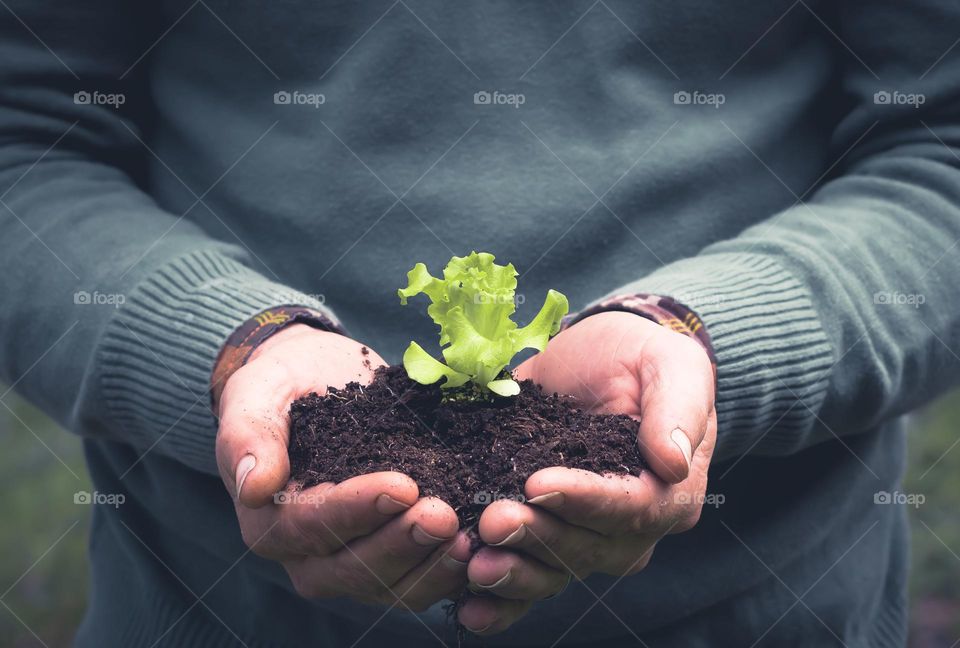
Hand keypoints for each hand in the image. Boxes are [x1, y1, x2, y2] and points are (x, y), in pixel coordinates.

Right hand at [215, 324, 470, 610]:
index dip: (356, 511)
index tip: (402, 486)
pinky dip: (447, 570)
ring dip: (430, 565)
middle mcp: (307, 556)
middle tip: (443, 515)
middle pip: (352, 568)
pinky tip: (478, 545)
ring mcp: (350, 563)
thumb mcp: (256, 395)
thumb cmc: (282, 387)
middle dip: (400, 544)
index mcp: (269, 522)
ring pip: (390, 585)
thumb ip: (248, 436)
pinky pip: (417, 580)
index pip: (311, 526)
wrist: (316, 382)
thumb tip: (253, 485)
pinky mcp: (390, 558)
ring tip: (468, 535)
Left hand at [457, 312, 715, 633]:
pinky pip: (531, 574)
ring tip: (474, 565)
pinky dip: (502, 600)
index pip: (634, 507)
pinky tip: (468, 609)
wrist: (599, 356)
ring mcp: (586, 535)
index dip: (587, 501)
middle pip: (589, 547)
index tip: (539, 484)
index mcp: (670, 492)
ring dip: (515, 573)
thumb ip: (678, 409)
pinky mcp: (547, 530)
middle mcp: (631, 527)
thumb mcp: (671, 365)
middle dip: (539, 538)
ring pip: (556, 570)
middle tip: (492, 521)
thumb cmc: (642, 357)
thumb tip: (671, 462)